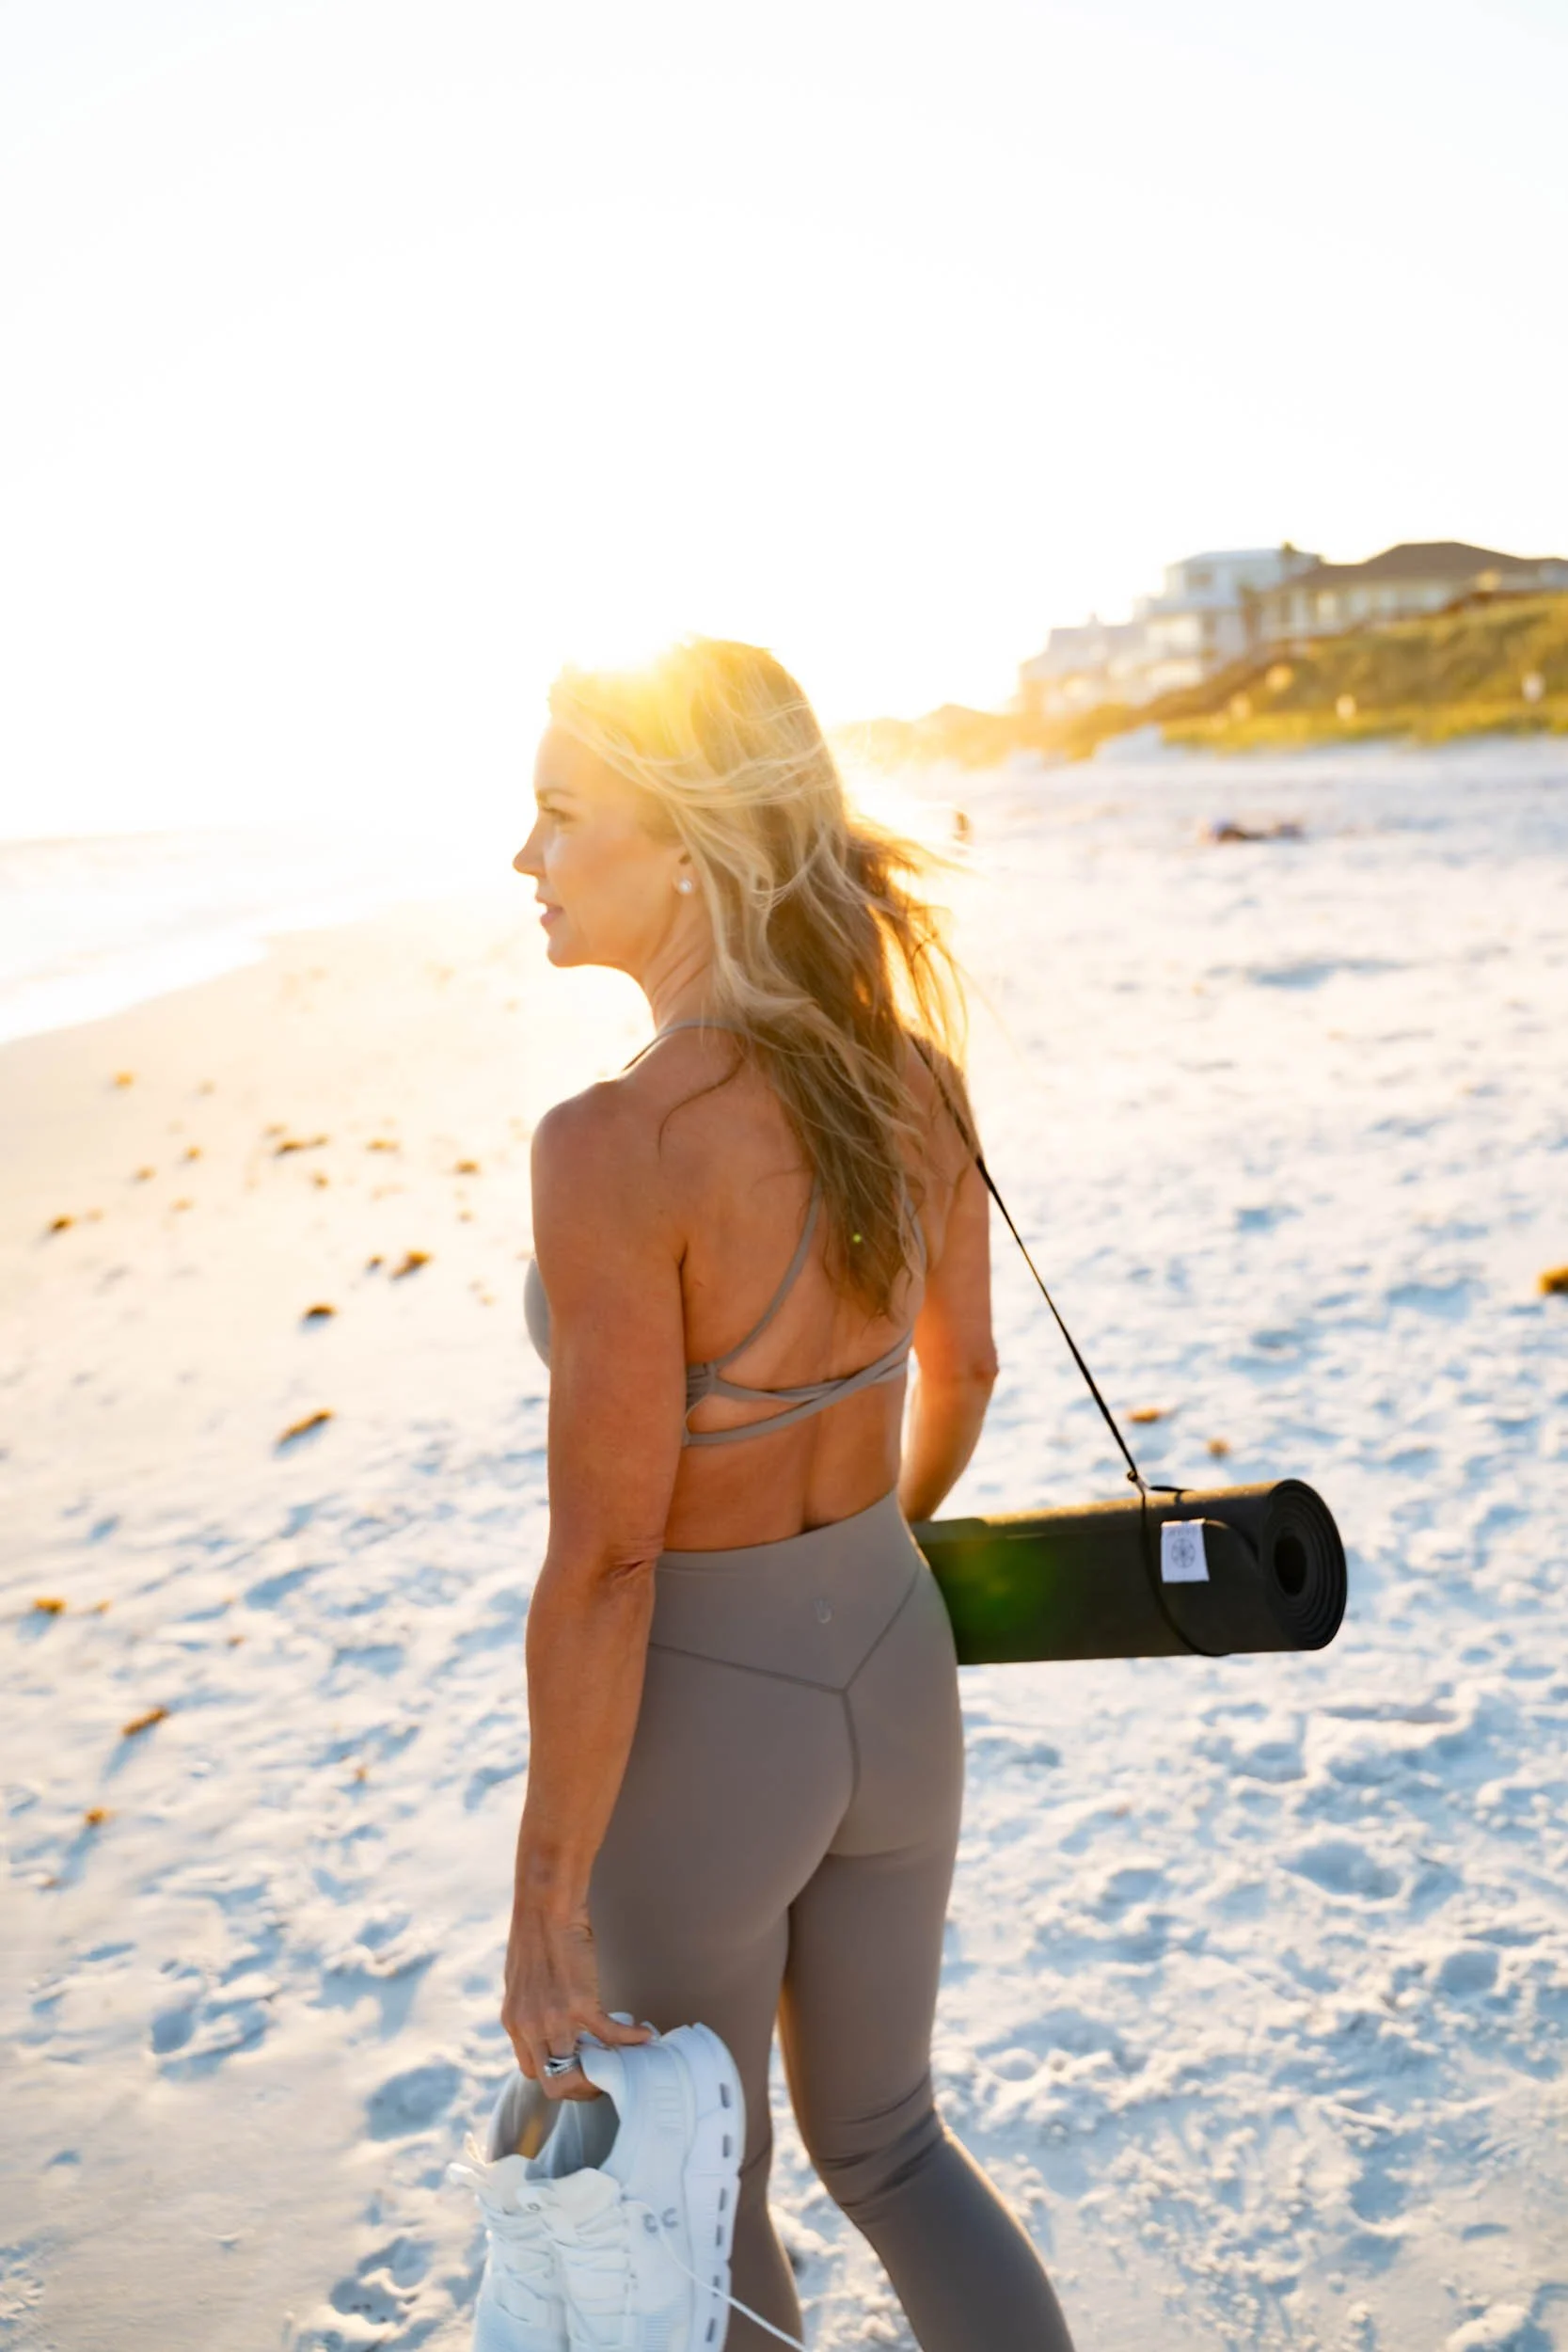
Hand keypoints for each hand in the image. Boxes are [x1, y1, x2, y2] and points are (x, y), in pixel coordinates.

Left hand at [501, 1900, 650, 2099]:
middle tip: (603, 2076)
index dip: (556, 2075)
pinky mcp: (581, 2004)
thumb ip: (530, 2009)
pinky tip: (644, 2036)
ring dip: (605, 2072)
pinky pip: (610, 2036)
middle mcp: (530, 2028)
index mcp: (514, 2022)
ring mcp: (555, 2019)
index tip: (578, 2067)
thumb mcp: (520, 1983)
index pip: (531, 2071)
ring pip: (579, 2071)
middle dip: (580, 2088)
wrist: (546, 1909)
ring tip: (623, 2062)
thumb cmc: (535, 1936)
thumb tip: (547, 2024)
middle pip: (553, 2083)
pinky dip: (630, 2040)